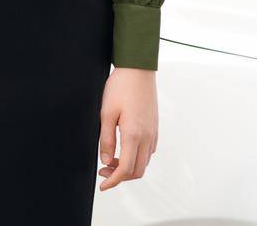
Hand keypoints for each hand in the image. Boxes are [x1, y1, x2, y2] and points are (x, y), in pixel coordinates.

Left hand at [98, 66, 157, 189]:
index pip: (125, 169)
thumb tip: (106, 161)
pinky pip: (148, 152)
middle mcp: (147, 137)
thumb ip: (106, 140)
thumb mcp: (106, 113)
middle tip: (102, 172)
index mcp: (134, 135)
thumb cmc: (121, 88)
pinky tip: (124, 150)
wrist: (138, 70)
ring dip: (128, 168)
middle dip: (119, 177)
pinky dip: (136, 158)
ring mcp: (153, 133)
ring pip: (144, 163)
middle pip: (137, 171)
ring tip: (110, 161)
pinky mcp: (154, 128)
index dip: (113, 181)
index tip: (102, 186)